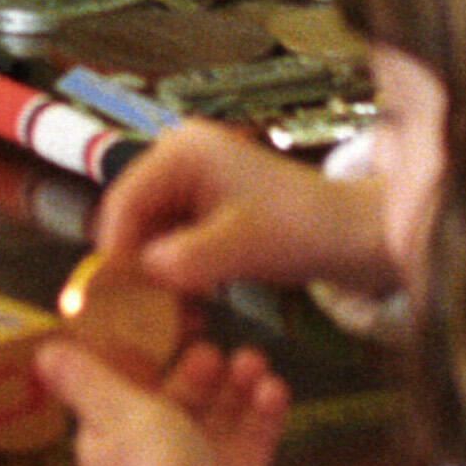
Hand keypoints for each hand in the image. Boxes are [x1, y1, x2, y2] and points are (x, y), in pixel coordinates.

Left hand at [39, 328, 288, 465]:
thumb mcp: (116, 416)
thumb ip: (84, 378)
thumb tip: (44, 351)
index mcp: (111, 432)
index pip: (125, 381)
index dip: (146, 349)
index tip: (168, 316)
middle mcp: (153, 446)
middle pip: (178, 393)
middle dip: (200, 367)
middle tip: (217, 350)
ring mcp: (200, 463)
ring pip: (219, 409)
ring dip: (237, 381)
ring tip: (254, 362)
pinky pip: (252, 434)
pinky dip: (263, 411)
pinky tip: (274, 391)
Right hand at [91, 120, 399, 316]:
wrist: (355, 237)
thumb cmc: (302, 229)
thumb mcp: (242, 246)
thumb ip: (187, 259)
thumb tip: (140, 273)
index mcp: (182, 151)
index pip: (124, 199)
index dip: (114, 248)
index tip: (110, 297)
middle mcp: (178, 158)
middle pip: (131, 216)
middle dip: (132, 263)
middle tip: (134, 313)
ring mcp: (190, 182)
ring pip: (147, 232)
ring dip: (152, 273)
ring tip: (161, 314)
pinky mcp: (204, 208)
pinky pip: (170, 241)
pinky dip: (173, 272)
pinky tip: (184, 304)